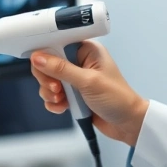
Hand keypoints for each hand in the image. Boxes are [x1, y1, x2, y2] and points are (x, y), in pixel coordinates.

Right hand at [31, 41, 147, 145]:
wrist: (128, 123)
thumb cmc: (117, 98)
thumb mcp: (88, 81)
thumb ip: (61, 69)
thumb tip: (38, 57)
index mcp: (86, 50)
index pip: (57, 43)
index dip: (46, 52)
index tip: (41, 65)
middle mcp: (79, 62)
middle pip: (48, 63)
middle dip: (47, 78)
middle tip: (56, 88)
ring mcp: (75, 79)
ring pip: (48, 81)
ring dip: (50, 92)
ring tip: (61, 100)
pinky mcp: (72, 94)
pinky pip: (53, 95)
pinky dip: (54, 102)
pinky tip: (63, 108)